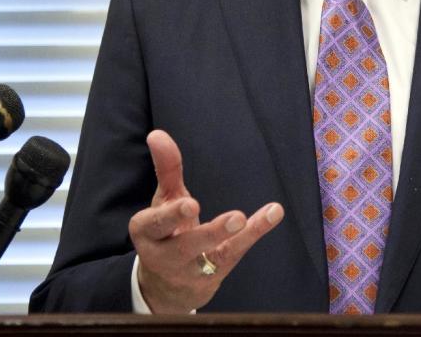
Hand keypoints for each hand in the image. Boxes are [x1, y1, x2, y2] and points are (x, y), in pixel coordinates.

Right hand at [129, 129, 283, 312]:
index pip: (154, 224)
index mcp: (148, 233)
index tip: (189, 204)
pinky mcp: (215, 272)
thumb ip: (166, 168)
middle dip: (198, 232)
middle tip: (204, 211)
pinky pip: (235, 251)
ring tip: (241, 217)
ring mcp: (191, 269)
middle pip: (182, 246)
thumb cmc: (166, 231)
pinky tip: (272, 213)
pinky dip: (254, 232)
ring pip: (209, 254)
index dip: (170, 216)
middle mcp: (166, 256)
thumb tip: (157, 134)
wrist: (168, 285)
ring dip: (223, 235)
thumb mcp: (164, 199)